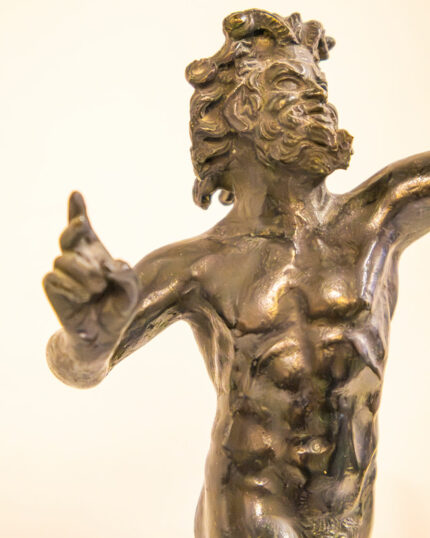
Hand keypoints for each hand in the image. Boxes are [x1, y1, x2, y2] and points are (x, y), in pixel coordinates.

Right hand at [43, 192, 138, 352]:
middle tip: (83, 224)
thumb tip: (109, 265)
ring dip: (84, 274)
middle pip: (70, 234)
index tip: (76, 194)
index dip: (77, 210)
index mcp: (96, 253)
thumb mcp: (131, 293)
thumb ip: (126, 277)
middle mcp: (79, 259)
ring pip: (64, 260)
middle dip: (73, 226)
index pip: (84, 229)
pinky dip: (73, 288)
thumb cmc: (117, 309)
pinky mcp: (53, 285)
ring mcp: (63, 272)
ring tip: (96, 289)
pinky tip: (84, 298)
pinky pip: (55, 278)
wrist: (103, 336)